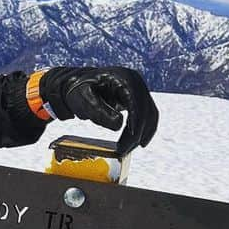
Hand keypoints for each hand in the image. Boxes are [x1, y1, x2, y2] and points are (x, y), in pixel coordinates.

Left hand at [38, 66, 158, 156]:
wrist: (79, 86)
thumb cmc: (79, 91)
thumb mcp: (84, 100)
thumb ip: (99, 111)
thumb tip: (119, 124)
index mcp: (122, 78)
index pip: (135, 100)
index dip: (136, 120)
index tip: (131, 138)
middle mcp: (135, 81)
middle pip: (145, 109)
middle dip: (137, 132)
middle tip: (124, 150)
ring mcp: (139, 90)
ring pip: (149, 114)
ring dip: (142, 134)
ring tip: (127, 150)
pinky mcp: (138, 99)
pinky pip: (147, 116)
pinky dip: (144, 130)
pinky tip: (136, 143)